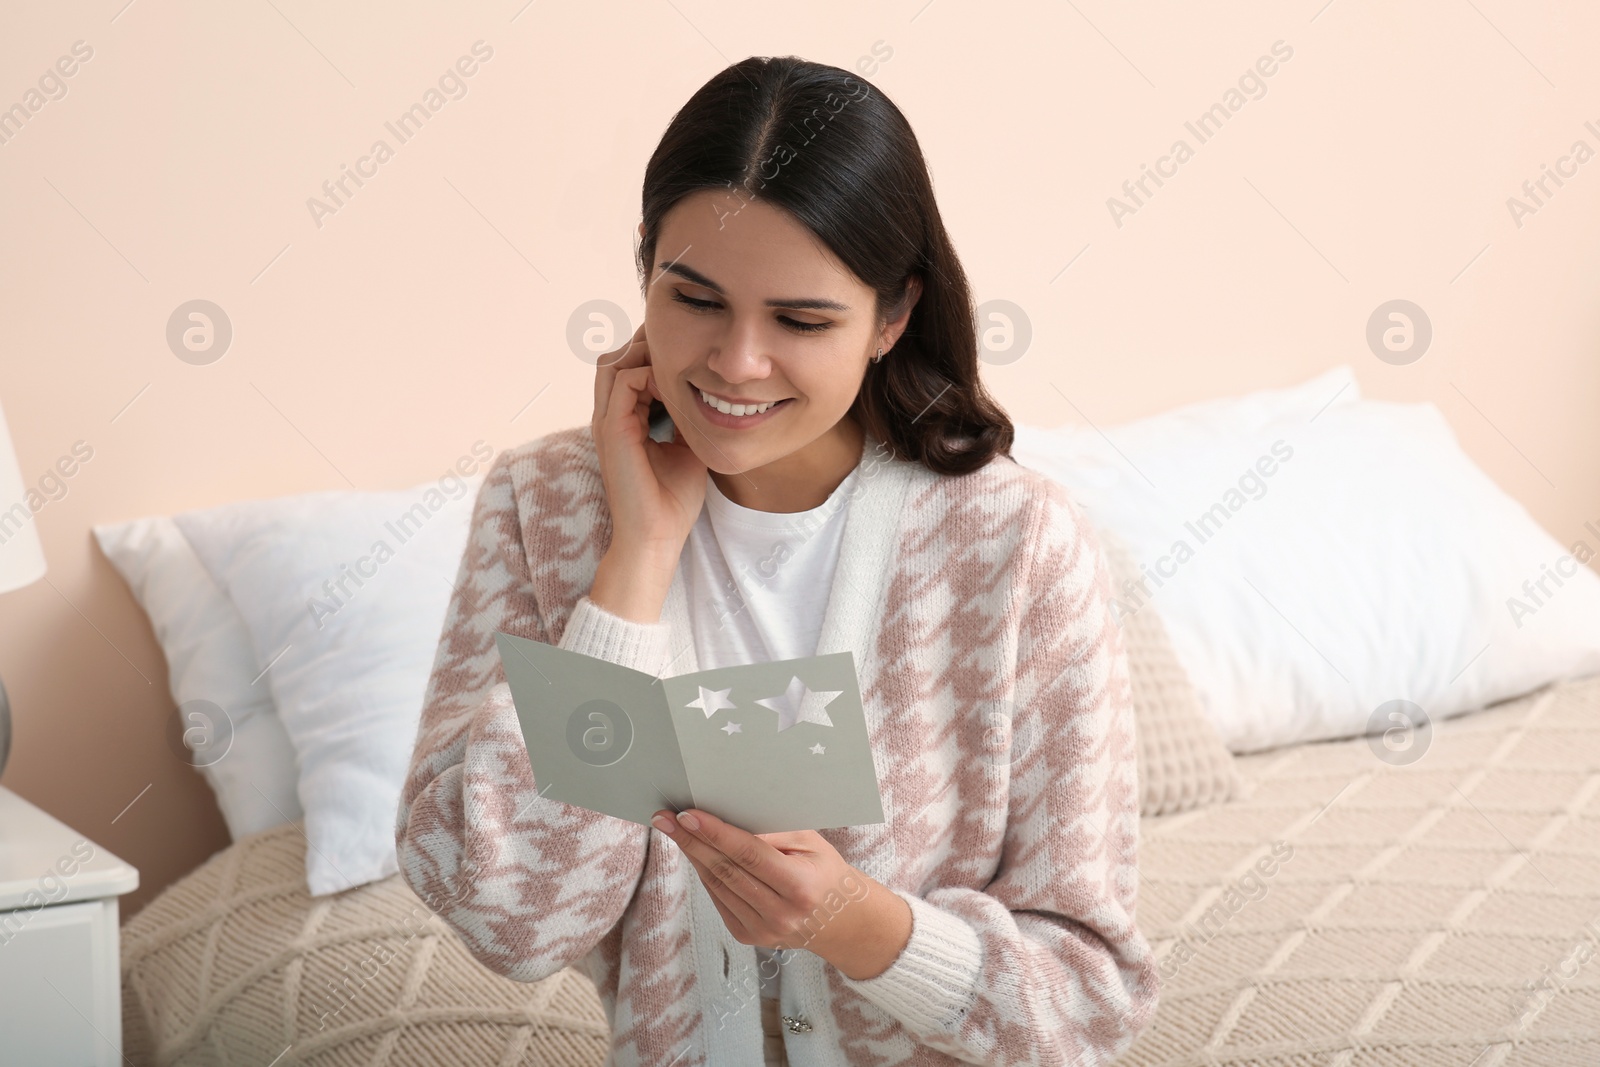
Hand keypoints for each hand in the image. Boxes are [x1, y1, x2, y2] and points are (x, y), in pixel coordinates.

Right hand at [591, 322, 706, 563]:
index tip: (690, 359)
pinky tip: (676, 389)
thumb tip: (711, 397)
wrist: (657, 536)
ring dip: (645, 356)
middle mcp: (610, 418)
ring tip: (677, 365)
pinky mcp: (612, 430)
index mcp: (623, 422)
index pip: (627, 370)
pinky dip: (650, 373)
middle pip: (615, 357)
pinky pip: (625, 381)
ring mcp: (607, 422)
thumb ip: (689, 420)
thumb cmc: (672, 500)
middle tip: (683, 351)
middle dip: (646, 346)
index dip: (654, 357)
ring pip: (613, 362)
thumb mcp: (688, 449)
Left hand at [650, 807, 912, 980]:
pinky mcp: (748, 936)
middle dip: (691, 840)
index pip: (748, 854)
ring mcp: (761, 929)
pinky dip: (705, 873)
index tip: (687, 814)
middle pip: (725, 870)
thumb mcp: (811, 843)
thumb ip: (774, 832)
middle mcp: (779, 913)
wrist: (840, 920)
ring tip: (673, 830)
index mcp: (799, 886)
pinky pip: (719, 898)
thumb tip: (730, 816)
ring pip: (716, 885)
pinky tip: (695, 852)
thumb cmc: (824, 871)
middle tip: (664, 817)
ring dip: (692, 855)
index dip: (715, 833)